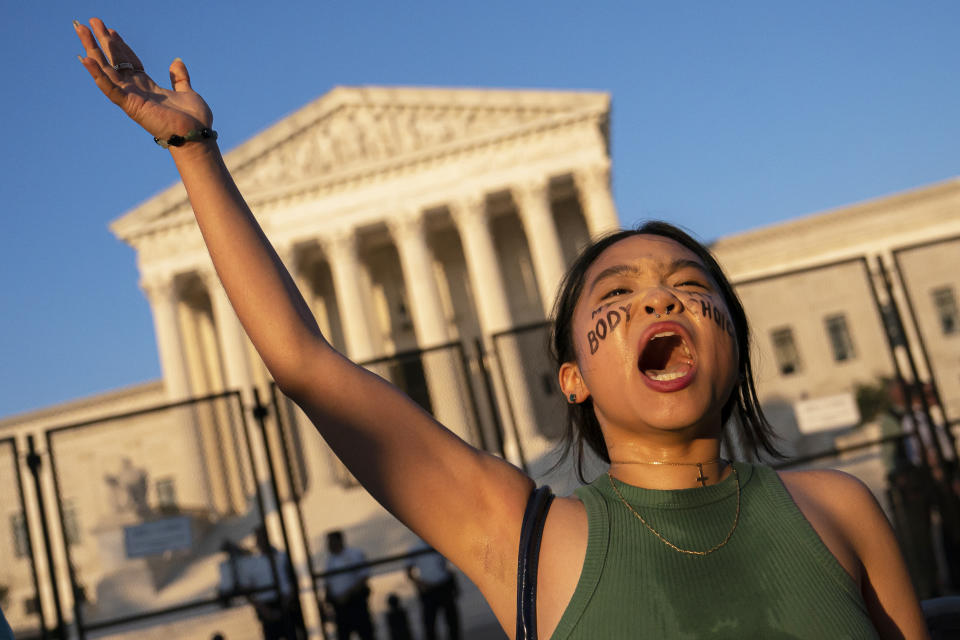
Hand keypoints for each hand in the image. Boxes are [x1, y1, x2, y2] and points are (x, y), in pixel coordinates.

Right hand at [74, 18, 212, 143]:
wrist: (197, 135)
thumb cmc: (193, 119)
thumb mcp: (187, 91)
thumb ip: (179, 78)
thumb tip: (176, 61)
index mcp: (147, 87)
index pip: (129, 62)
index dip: (120, 46)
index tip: (111, 30)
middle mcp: (135, 91)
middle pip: (114, 61)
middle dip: (102, 41)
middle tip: (90, 20)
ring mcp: (131, 98)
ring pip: (106, 70)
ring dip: (92, 49)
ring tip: (80, 29)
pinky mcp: (130, 106)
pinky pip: (110, 89)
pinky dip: (98, 75)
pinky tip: (86, 59)